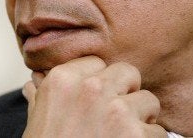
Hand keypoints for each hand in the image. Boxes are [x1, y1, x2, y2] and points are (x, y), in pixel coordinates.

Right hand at [21, 56, 166, 136]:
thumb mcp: (36, 121)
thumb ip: (41, 96)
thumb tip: (33, 83)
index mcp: (63, 80)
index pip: (97, 63)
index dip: (100, 82)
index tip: (94, 102)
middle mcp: (90, 88)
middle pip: (128, 73)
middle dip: (126, 94)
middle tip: (114, 118)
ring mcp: (116, 110)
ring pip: (148, 101)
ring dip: (141, 121)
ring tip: (122, 137)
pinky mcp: (136, 134)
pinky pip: (158, 131)